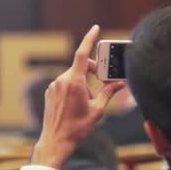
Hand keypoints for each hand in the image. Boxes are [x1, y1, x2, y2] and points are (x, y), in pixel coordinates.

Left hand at [31, 25, 125, 169]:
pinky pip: (65, 85)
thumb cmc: (77, 127)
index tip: (95, 28)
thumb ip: (108, 93)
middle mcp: (61, 80)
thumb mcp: (98, 110)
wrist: (56, 141)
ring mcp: (53, 86)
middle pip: (81, 67)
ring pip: (73, 77)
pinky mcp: (50, 92)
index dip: (89, 39)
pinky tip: (76, 105)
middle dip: (94, 72)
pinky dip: (74, 89)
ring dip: (84, 84)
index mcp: (74, 82)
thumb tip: (120, 84)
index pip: (82, 54)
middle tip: (104, 83)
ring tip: (87, 103)